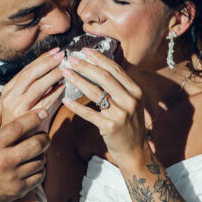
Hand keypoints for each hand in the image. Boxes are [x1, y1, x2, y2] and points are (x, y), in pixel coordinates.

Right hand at [0, 47, 65, 128]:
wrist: (13, 148)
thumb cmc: (21, 127)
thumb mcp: (22, 105)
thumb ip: (35, 92)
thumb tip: (54, 78)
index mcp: (8, 92)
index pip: (25, 70)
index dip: (40, 59)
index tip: (53, 52)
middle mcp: (10, 98)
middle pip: (30, 74)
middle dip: (46, 63)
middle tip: (61, 55)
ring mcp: (17, 109)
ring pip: (37, 86)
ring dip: (52, 76)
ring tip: (64, 69)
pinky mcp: (26, 120)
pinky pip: (43, 103)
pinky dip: (54, 94)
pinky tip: (63, 87)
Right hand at [0, 102, 51, 201]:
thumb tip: (3, 100)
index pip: (19, 127)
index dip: (34, 118)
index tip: (43, 113)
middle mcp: (4, 160)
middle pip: (36, 144)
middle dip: (44, 137)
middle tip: (43, 135)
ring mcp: (13, 176)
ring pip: (40, 160)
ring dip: (42, 153)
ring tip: (36, 151)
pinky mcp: (18, 189)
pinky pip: (39, 176)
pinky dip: (40, 169)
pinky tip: (33, 165)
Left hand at [59, 49, 146, 165]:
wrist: (135, 151)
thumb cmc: (129, 125)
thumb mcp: (131, 103)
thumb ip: (120, 87)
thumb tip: (101, 68)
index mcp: (135, 91)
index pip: (115, 69)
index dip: (99, 58)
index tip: (85, 50)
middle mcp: (130, 100)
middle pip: (104, 77)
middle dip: (86, 66)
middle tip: (72, 59)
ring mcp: (121, 114)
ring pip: (95, 92)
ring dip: (78, 81)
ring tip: (65, 73)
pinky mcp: (110, 127)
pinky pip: (89, 113)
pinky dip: (76, 106)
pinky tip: (65, 100)